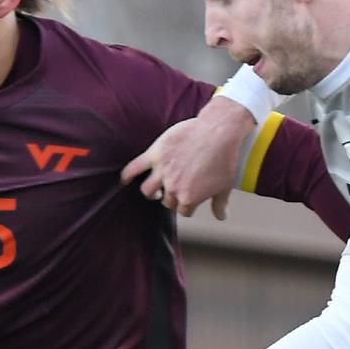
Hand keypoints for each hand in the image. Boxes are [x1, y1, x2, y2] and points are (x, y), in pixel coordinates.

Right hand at [120, 96, 258, 217]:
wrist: (219, 131)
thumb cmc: (225, 158)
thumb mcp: (225, 185)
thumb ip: (219, 204)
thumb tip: (221, 217)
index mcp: (189, 198)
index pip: (183, 210)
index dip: (187, 205)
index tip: (190, 199)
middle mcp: (172, 187)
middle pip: (166, 201)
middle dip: (171, 197)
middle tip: (176, 189)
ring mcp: (162, 171)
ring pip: (147, 190)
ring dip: (151, 192)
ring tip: (154, 190)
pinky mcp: (155, 154)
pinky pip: (135, 167)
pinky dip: (127, 174)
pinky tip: (124, 179)